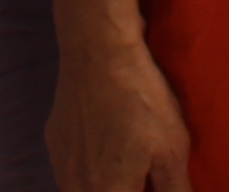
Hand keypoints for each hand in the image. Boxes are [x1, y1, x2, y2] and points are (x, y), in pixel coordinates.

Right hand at [48, 37, 194, 191]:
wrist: (100, 52)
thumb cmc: (140, 99)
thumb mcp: (171, 149)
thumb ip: (175, 189)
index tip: (153, 183)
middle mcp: (76, 186)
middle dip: (126, 188)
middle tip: (145, 179)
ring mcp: (61, 164)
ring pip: (80, 190)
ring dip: (105, 184)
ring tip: (127, 164)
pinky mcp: (54, 142)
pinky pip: (70, 171)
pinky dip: (89, 169)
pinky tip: (108, 147)